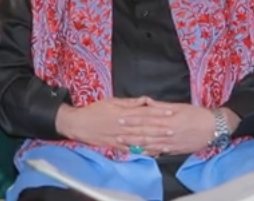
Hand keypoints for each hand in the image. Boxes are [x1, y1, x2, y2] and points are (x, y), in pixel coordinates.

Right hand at [55, 97, 169, 150]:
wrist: (78, 124)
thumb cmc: (95, 110)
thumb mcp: (112, 101)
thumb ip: (130, 102)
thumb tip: (145, 100)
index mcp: (123, 113)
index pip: (144, 112)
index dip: (158, 112)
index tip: (170, 112)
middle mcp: (123, 126)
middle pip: (145, 127)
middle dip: (160, 128)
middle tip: (174, 129)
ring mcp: (120, 138)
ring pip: (140, 140)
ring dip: (155, 141)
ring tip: (167, 142)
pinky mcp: (116, 146)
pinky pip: (132, 150)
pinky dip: (143, 152)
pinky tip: (153, 153)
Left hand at [117, 98, 234, 155]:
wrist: (213, 128)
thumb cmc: (197, 114)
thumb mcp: (180, 106)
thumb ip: (161, 106)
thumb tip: (146, 102)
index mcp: (168, 119)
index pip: (146, 119)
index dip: (132, 119)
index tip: (121, 118)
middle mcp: (167, 132)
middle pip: (145, 133)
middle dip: (129, 133)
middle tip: (116, 132)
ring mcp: (170, 143)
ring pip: (149, 144)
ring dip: (135, 144)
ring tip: (123, 143)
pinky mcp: (174, 150)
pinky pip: (158, 152)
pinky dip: (148, 152)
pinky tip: (139, 152)